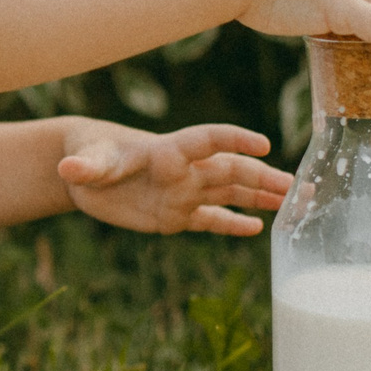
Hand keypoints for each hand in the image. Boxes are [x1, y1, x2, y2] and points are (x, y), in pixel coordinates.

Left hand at [56, 120, 292, 236]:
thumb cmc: (87, 152)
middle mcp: (183, 171)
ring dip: (260, 198)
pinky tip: (258, 229)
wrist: (84, 167)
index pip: (207, 140)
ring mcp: (182, 193)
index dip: (233, 140)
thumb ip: (86, 165)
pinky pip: (210, 220)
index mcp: (167, 151)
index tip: (262, 145)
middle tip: (300, 187)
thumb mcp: (87, 159)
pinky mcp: (175, 215)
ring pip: (230, 195)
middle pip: (231, 172)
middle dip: (264, 179)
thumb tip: (71, 169)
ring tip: (295, 203)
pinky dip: (232, 225)